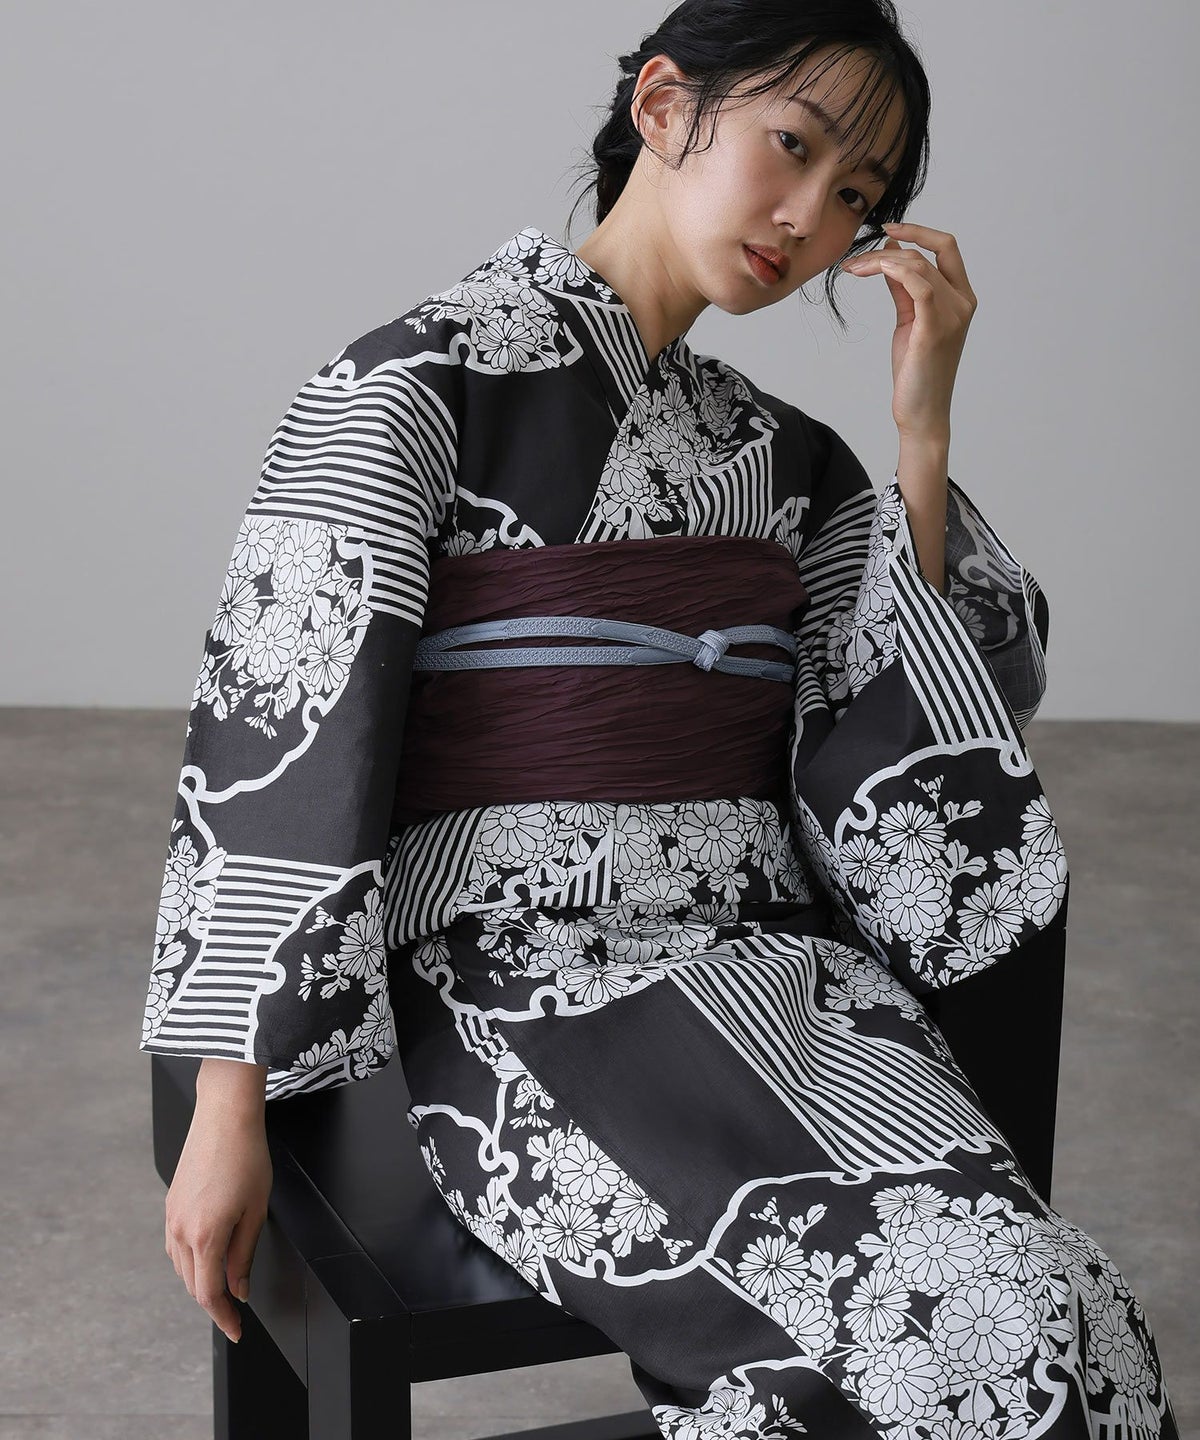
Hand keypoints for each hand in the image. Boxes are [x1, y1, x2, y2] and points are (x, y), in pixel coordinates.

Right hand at [164, 1098, 272, 1343]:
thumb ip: (244, 1256)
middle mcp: (181, 1231)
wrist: (224, 1117)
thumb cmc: (246, 1157)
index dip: (224, 1317)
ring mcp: (172, 1217)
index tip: (237, 1329)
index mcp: (205, 1236)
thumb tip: (239, 1289)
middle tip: (235, 1311)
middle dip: (214, 1302)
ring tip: (223, 1287)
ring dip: (200, 1282)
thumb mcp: (256, 1211)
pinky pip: (175, 1246)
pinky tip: (205, 1257)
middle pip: (193, 1284)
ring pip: (181, 1267)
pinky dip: (190, 1261)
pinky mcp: (170, 1205)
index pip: (209, 1294)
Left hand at [839, 221, 976, 440]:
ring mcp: (952, 315)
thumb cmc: (916, 370)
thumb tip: (891, 253)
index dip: (919, 231)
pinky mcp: (935, 328)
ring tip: (853, 269)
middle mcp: (962, 302)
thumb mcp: (909, 321)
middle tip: (854, 261)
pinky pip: (917, 284)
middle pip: (925, 255)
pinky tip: (868, 272)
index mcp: (961, 297)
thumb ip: (903, 288)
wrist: (921, 411)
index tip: (889, 228)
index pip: (946, 247)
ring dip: (879, 261)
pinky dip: (891, 270)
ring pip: (917, 266)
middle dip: (885, 251)